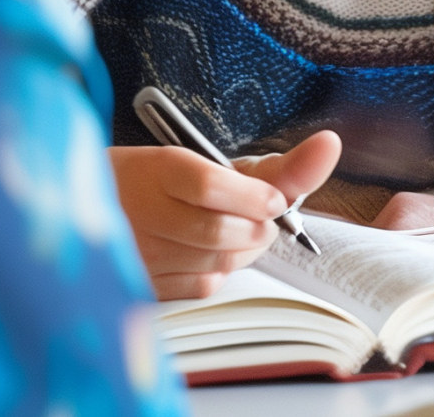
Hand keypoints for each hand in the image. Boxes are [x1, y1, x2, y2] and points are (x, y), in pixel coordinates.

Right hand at [110, 130, 341, 299]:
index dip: (255, 198)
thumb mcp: (217, 164)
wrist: (103, 203)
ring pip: (216, 262)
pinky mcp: (140, 284)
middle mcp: (142, 210)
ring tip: (234, 231)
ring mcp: (137, 252)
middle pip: (221, 232)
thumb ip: (275, 167)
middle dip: (256, 228)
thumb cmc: (174, 184)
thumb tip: (330, 146)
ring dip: (242, 250)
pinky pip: (202, 286)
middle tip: (258, 218)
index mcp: (159, 168)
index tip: (274, 200)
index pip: (211, 188)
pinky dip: (220, 271)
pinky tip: (209, 253)